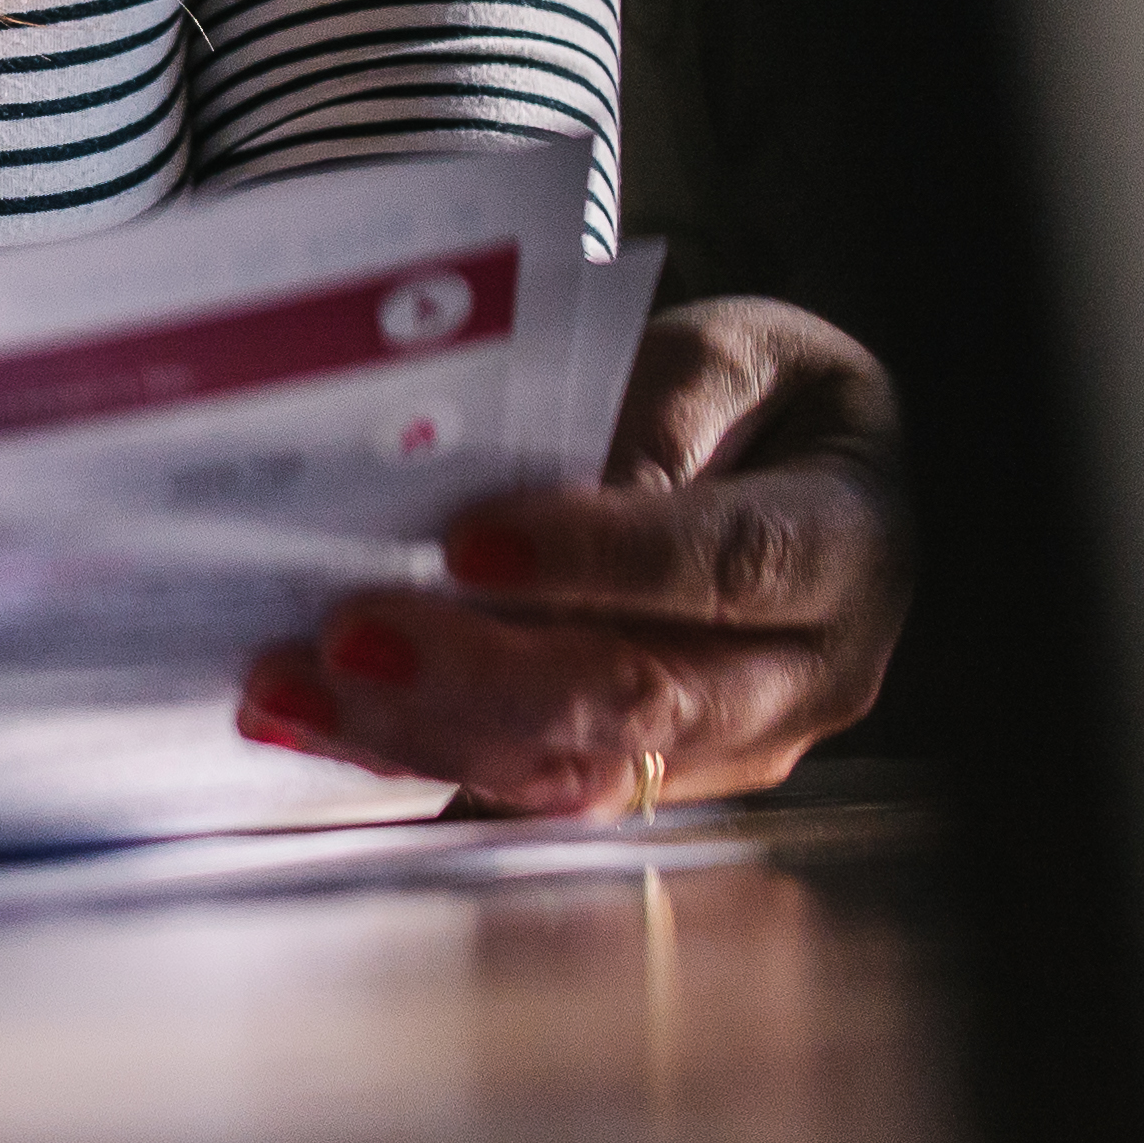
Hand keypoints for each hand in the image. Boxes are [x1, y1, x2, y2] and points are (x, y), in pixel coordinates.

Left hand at [242, 296, 904, 815]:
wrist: (811, 477)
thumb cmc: (767, 404)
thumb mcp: (734, 356)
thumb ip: (654, 414)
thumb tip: (542, 499)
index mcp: (848, 546)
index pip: (730, 566)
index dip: (602, 559)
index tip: (470, 543)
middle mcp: (809, 674)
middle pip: (645, 696)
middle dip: (482, 674)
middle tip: (350, 636)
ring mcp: (733, 748)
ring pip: (578, 769)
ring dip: (425, 734)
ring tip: (295, 687)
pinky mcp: (655, 784)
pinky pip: (532, 787)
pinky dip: (417, 755)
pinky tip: (319, 722)